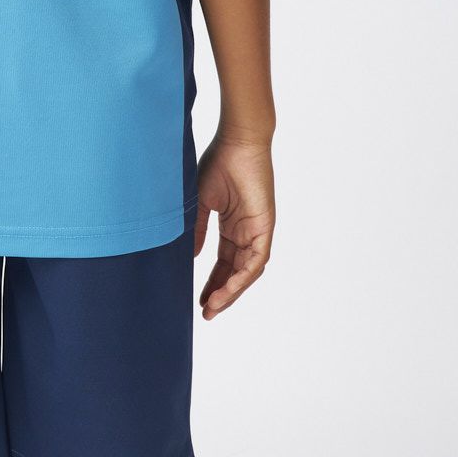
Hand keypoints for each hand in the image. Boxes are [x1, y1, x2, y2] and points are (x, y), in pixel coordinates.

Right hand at [194, 133, 274, 319]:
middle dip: (221, 294)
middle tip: (206, 313)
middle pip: (235, 272)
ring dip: (231, 291)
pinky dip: (242, 277)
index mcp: (231, 225)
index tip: (198, 299)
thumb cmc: (219, 164)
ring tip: (213, 307)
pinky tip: (226, 290)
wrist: (237, 143)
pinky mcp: (264, 227)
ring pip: (247, 272)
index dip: (212, 282)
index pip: (223, 262)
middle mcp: (246, 231)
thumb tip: (193, 258)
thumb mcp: (201, 203)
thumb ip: (198, 231)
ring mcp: (257, 230)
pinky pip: (256, 260)